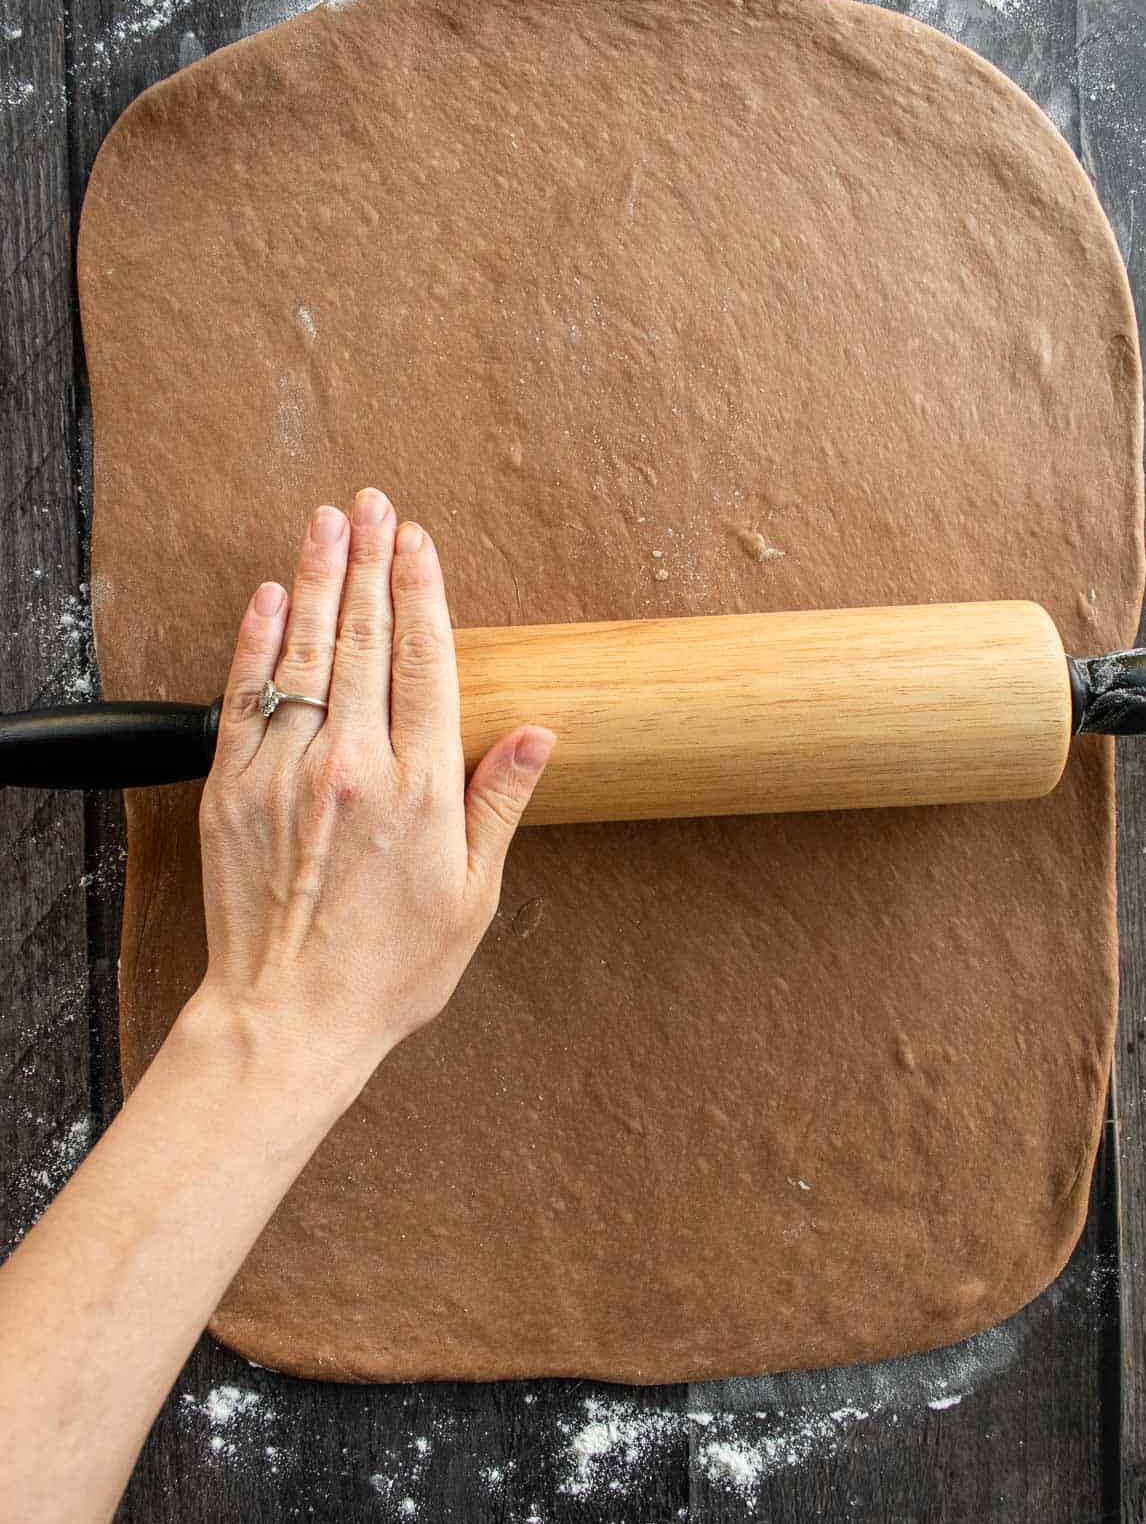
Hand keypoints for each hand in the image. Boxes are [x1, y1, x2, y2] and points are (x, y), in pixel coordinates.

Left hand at [194, 487, 554, 1089]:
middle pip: (364, 639)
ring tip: (329, 522)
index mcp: (418, 789)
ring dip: (318, 579)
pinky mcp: (231, 789)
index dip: (422, 592)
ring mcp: (284, 773)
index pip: (424, 661)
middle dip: (371, 562)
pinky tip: (269, 596)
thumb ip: (498, 802)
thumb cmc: (388, 969)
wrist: (288, 1019)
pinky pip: (244, 695)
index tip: (420, 542)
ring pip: (304, 652)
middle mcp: (349, 766)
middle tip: (375, 504)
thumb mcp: (472, 895)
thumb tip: (536, 732)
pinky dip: (256, 641)